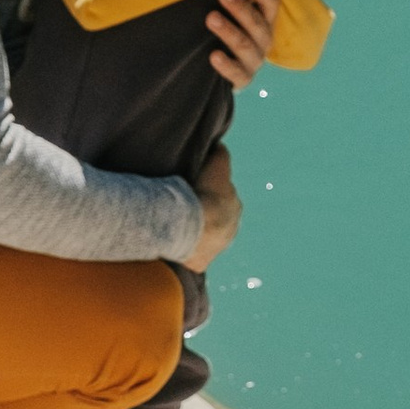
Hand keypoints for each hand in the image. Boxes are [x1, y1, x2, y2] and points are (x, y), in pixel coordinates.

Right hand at [188, 147, 242, 269]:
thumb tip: (219, 145)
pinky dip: (186, 252)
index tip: (196, 192)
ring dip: (196, 233)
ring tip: (177, 227)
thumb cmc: (205, 193)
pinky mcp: (201, 263)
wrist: (193, 225)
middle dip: (205, 216)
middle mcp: (231, 230)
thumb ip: (220, 155)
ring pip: (207, 239)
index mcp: (235, 208)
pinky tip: (174, 246)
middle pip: (217, 220)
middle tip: (185, 210)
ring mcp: (217, 249)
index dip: (210, 194)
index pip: (223, 199)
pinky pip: (193, 257)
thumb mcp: (216, 165)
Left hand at [205, 0, 278, 88]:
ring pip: (247, 46)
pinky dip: (226, 65)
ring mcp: (254, 61)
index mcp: (265, 18)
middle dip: (241, 7)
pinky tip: (213, 55)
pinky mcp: (242, 80)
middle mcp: (264, 39)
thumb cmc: (223, 24)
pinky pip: (237, 74)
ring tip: (210, 18)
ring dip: (230, 31)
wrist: (220, 66)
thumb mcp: (228, 6)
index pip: (271, 2)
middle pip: (258, 23)